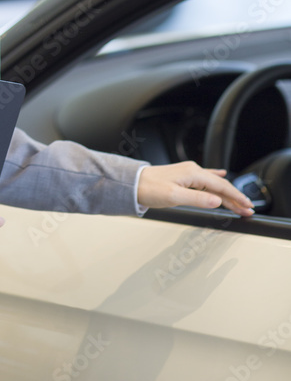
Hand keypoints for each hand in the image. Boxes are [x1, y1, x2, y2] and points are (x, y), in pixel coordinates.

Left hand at [137, 161, 253, 215]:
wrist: (132, 183)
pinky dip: (216, 181)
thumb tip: (217, 201)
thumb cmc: (149, 189)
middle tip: (248, 209)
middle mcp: (192, 171)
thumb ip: (197, 199)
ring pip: (214, 184)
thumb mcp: (174, 197)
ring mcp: (188, 173)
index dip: (236, 198)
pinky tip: (221, 175)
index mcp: (193, 174)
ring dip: (228, 194)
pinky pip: (205, 179)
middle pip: (220, 186)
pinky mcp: (183, 177)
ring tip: (239, 202)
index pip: (221, 187)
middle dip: (235, 198)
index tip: (247, 207)